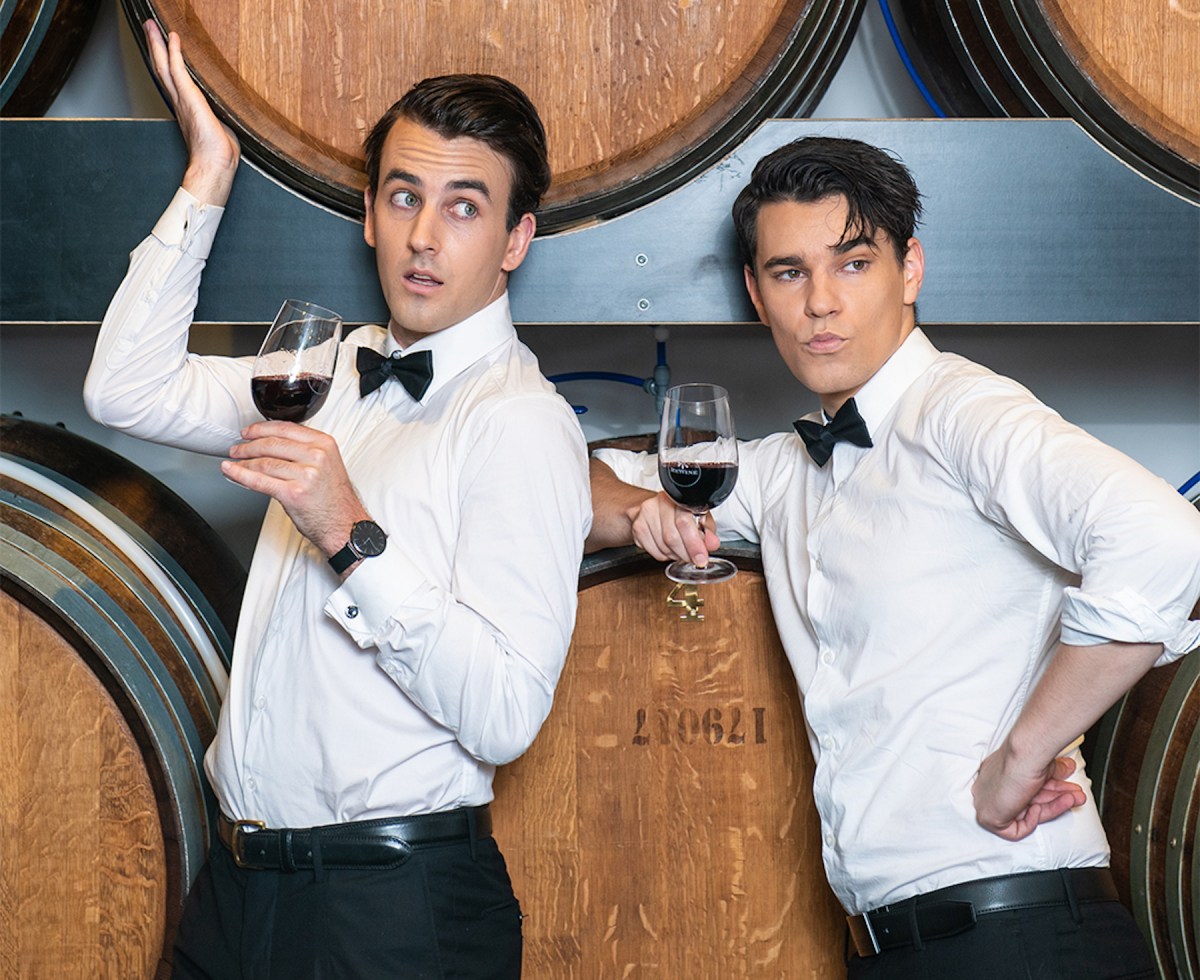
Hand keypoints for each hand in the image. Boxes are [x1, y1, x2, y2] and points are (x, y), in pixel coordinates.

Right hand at [143, 20, 239, 204]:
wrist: (215, 167)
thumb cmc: (219, 155)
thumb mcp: (220, 128)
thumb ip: (218, 117)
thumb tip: (226, 116)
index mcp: (186, 109)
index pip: (173, 79)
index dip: (166, 61)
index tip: (163, 45)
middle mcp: (180, 103)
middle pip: (162, 68)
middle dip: (154, 46)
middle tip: (148, 26)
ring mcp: (183, 101)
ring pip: (165, 66)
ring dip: (158, 44)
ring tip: (151, 25)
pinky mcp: (190, 100)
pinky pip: (179, 71)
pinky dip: (174, 53)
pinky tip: (172, 38)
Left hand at [223, 422, 367, 555]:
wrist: (345, 525)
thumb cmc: (335, 500)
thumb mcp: (327, 464)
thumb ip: (305, 451)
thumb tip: (274, 445)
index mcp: (324, 444)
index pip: (285, 428)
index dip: (261, 429)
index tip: (249, 432)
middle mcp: (316, 456)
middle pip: (272, 443)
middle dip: (249, 445)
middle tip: (238, 448)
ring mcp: (305, 475)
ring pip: (264, 462)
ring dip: (244, 461)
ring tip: (235, 461)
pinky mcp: (293, 493)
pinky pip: (260, 481)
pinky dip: (241, 475)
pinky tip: (231, 471)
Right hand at [628, 492, 720, 565]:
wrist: (653, 509)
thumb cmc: (678, 513)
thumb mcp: (698, 517)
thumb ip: (708, 531)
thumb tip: (712, 543)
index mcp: (678, 498)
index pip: (684, 523)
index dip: (694, 544)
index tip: (701, 558)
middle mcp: (660, 503)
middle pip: (672, 537)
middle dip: (686, 554)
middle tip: (694, 559)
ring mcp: (646, 515)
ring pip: (663, 546)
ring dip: (675, 555)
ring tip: (681, 550)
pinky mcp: (638, 528)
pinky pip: (654, 551)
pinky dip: (665, 555)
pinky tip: (668, 548)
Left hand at [972, 746, 1085, 841]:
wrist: (1024, 756)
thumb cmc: (1027, 755)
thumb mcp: (1043, 765)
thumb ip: (1053, 770)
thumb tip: (1068, 767)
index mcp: (997, 772)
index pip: (1024, 788)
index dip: (1048, 789)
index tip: (1066, 787)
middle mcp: (991, 786)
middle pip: (1027, 800)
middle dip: (1056, 798)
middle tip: (1075, 795)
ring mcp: (987, 802)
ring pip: (1025, 812)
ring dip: (1054, 807)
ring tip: (1074, 799)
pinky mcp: (988, 817)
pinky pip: (1014, 830)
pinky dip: (1030, 822)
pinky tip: (1036, 808)